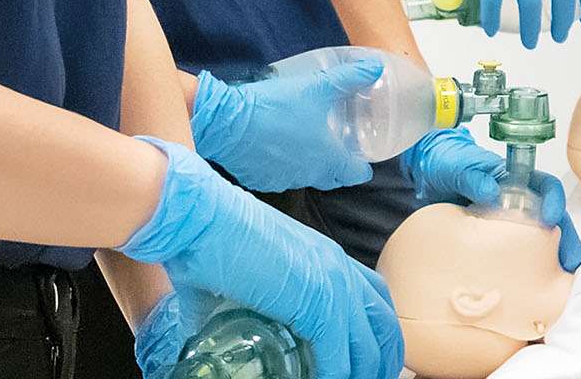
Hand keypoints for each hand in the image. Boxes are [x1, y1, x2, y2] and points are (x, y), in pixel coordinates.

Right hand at [121, 138, 404, 378]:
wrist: (197, 218)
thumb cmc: (206, 241)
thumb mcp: (237, 279)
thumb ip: (235, 307)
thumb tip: (207, 333)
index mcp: (324, 256)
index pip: (371, 298)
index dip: (373, 333)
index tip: (364, 361)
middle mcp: (337, 265)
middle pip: (383, 320)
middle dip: (381, 357)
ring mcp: (331, 281)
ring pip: (368, 341)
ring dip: (362, 370)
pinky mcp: (317, 302)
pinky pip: (339, 354)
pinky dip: (336, 376)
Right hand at [190, 61, 380, 192]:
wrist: (227, 122)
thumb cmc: (275, 106)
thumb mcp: (317, 87)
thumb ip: (349, 78)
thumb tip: (375, 68)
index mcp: (327, 159)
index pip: (355, 174)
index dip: (362, 167)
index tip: (362, 159)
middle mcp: (308, 176)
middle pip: (331, 178)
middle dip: (338, 166)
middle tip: (338, 148)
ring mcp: (282, 181)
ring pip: (304, 177)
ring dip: (308, 164)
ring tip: (305, 141)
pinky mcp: (259, 179)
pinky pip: (278, 175)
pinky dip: (282, 164)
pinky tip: (276, 145)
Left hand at [401, 128, 580, 270]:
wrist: (421, 182)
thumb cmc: (444, 166)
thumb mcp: (455, 167)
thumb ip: (472, 176)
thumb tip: (491, 192)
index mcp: (513, 180)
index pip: (545, 186)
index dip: (553, 200)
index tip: (549, 218)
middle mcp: (517, 203)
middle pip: (551, 219)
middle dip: (564, 240)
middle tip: (568, 262)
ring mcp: (507, 226)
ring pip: (539, 242)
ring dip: (552, 260)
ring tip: (559, 282)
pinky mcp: (496, 245)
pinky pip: (518, 257)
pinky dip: (529, 271)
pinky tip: (531, 288)